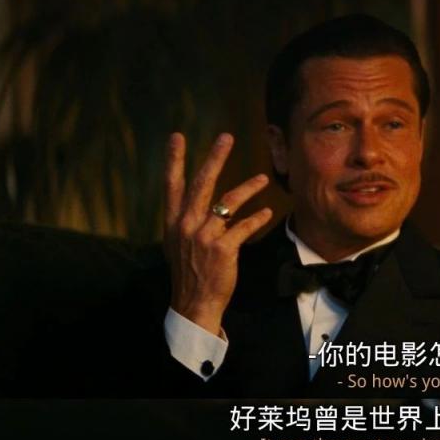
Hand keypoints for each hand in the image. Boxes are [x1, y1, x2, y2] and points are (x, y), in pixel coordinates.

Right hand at [163, 132, 273, 334]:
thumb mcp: (177, 244)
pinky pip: (244, 227)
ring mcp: (204, 236)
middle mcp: (186, 225)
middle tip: (226, 137)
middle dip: (215, 158)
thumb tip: (198, 204)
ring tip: (264, 179)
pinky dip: (257, 218)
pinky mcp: (223, 249)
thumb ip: (185, 222)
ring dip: (248, 188)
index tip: (177, 136)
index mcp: (172, 221)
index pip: (172, 184)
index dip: (174, 160)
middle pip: (201, 184)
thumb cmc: (189, 272)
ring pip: (228, 202)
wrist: (194, 302)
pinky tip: (267, 212)